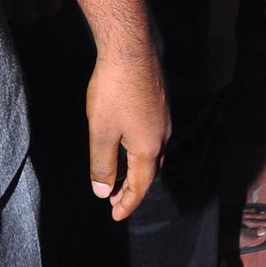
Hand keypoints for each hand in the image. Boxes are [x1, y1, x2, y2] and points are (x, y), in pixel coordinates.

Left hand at [86, 44, 169, 219]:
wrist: (130, 50)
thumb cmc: (113, 92)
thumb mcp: (101, 133)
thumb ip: (103, 165)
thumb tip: (104, 191)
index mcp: (149, 147)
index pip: (140, 185)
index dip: (127, 203)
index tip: (115, 216)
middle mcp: (162, 134)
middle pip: (150, 171)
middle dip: (133, 188)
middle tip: (115, 200)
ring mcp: (164, 117)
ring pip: (153, 153)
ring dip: (137, 169)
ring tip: (119, 176)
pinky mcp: (160, 103)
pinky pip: (153, 137)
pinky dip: (140, 151)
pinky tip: (127, 144)